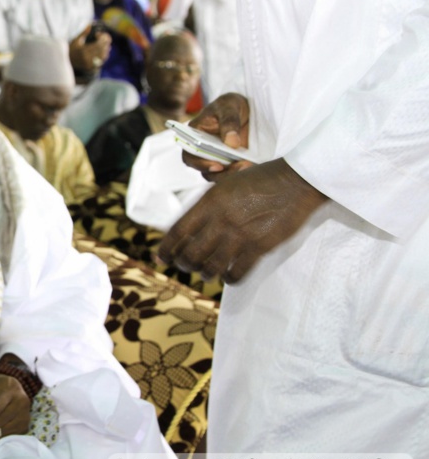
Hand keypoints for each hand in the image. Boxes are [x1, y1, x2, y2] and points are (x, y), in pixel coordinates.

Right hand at [69, 27, 110, 73]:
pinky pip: (101, 61)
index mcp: (83, 51)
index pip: (98, 44)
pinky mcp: (91, 67)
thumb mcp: (75, 40)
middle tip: (105, 37)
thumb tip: (89, 25)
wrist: (66, 62)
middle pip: (101, 50)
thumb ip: (83, 33)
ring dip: (106, 48)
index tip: (99, 33)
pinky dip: (104, 55)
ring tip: (105, 43)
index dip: (101, 38)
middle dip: (105, 42)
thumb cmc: (71, 49)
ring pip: (103, 56)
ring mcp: (89, 64)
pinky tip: (103, 50)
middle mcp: (87, 58)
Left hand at [158, 158, 327, 283]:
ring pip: (211, 267)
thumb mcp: (226, 184)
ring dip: (205, 274)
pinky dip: (229, 279)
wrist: (296, 180)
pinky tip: (229, 276)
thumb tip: (189, 226)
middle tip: (186, 267)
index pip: (177, 231)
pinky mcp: (260, 246)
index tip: (162, 258)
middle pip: (190, 254)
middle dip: (184, 265)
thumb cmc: (260, 180)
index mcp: (209, 202)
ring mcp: (240, 234)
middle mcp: (220, 219)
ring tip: (207, 274)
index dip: (166, 249)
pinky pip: (237, 272)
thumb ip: (208, 204)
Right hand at [184, 93, 251, 180]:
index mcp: (194, 136)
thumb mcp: (229, 107)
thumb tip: (232, 144)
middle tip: (240, 167)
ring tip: (248, 166)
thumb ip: (229, 122)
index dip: (200, 164)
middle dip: (221, 173)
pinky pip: (231, 174)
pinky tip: (252, 167)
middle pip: (204, 170)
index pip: (190, 155)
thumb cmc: (230, 105)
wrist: (246, 108)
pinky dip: (240, 173)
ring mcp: (216, 158)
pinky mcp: (230, 163)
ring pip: (218, 175)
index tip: (217, 166)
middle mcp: (202, 151)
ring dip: (232, 175)